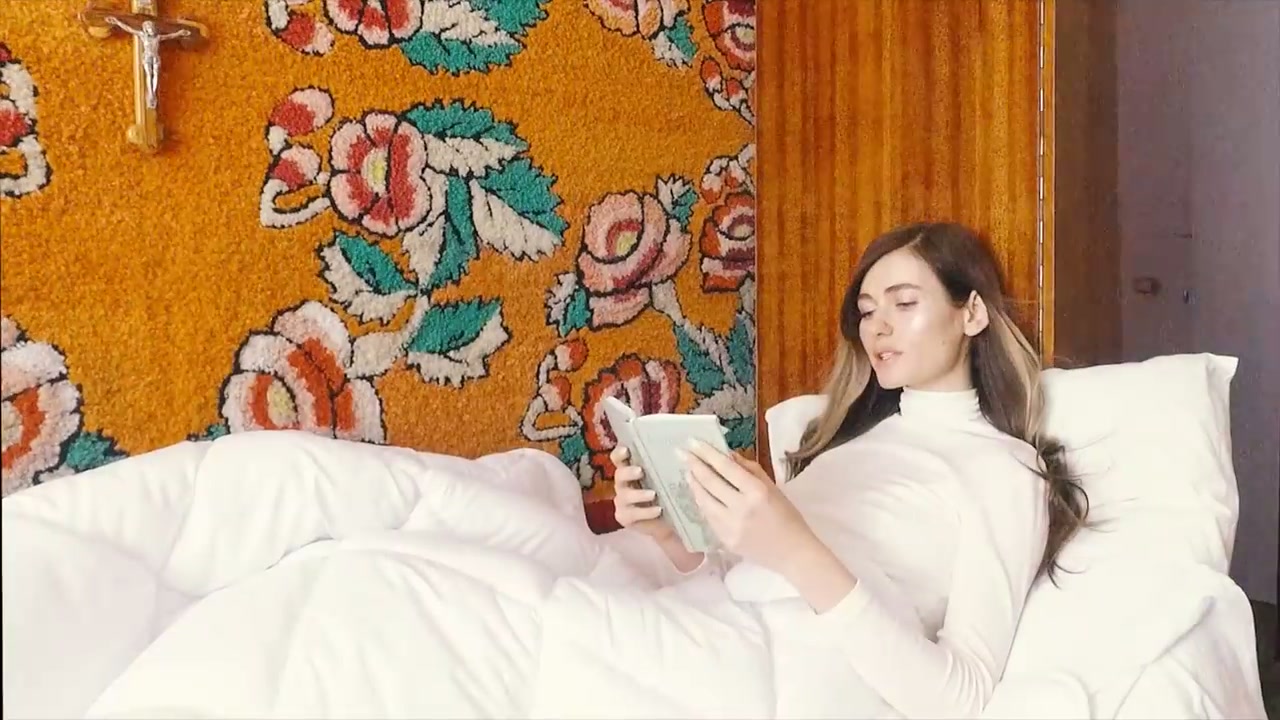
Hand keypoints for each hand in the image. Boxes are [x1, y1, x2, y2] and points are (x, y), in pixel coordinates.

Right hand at [611, 446, 675, 542]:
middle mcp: (623, 483)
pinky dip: (645, 512)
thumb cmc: (667, 492)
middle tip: (641, 471)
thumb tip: (679, 451)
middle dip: (628, 472)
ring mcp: (622, 501)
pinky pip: (631, 513)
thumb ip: (666, 466)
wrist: (669, 521)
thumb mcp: (667, 478)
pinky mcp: (624, 516)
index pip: (618, 458)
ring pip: (624, 495)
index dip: (619, 453)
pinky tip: (658, 510)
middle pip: (619, 474)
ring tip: (653, 494)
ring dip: (639, 494)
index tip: (626, 450)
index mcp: (630, 469)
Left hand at [683, 440, 816, 573]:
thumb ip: (749, 469)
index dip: (707, 453)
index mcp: (757, 491)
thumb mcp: (772, 487)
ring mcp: (731, 527)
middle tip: (681, 454)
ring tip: (688, 473)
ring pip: (704, 501)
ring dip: (694, 485)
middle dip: (693, 466)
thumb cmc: (787, 516)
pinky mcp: (725, 541)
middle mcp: (741, 508)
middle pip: (710, 483)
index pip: (726, 467)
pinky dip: (702, 504)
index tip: (692, 442)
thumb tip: (727, 455)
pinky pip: (708, 517)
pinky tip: (699, 495)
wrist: (792, 553)